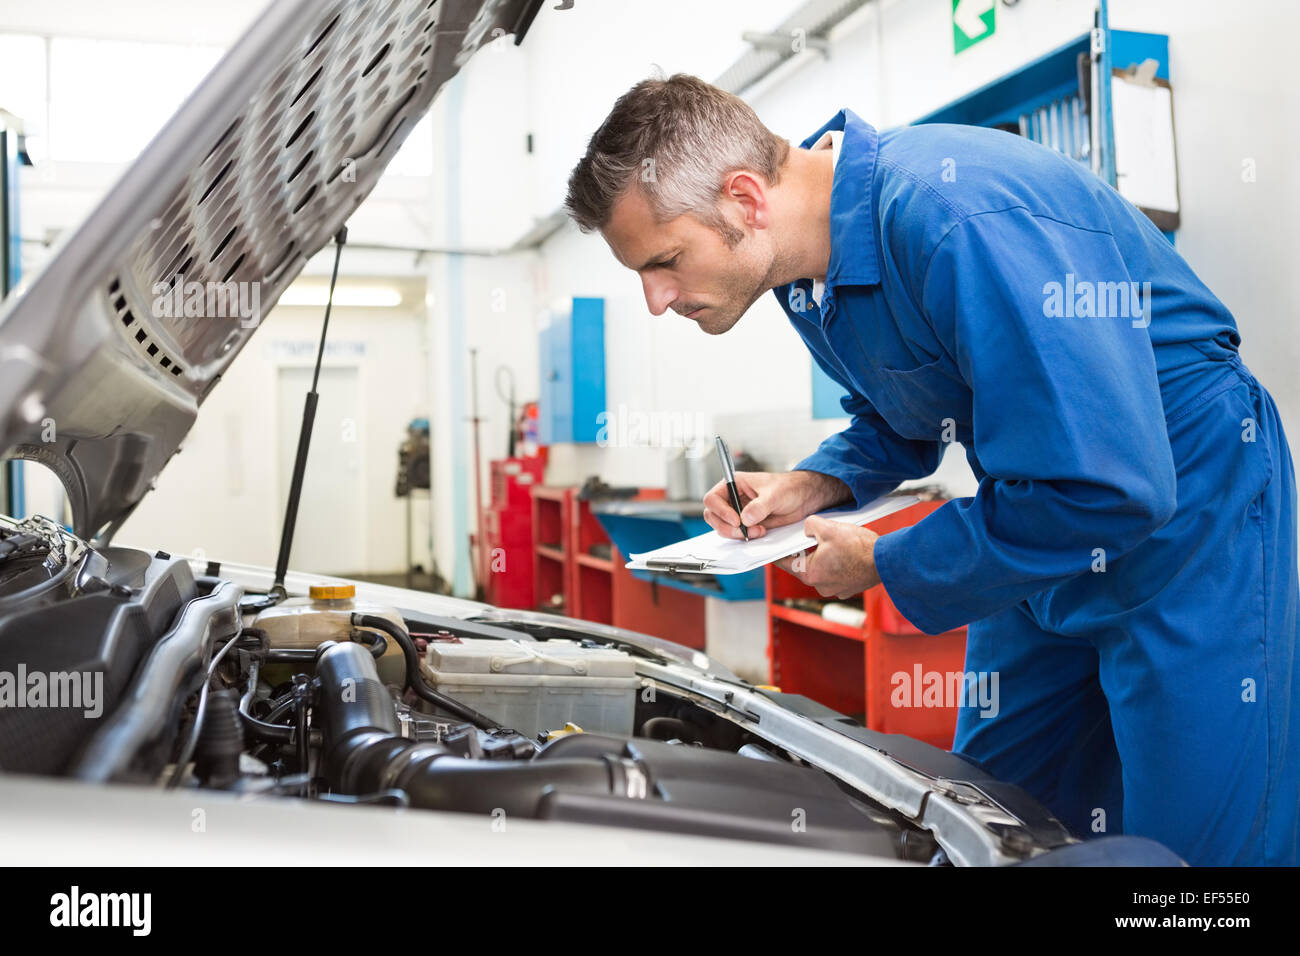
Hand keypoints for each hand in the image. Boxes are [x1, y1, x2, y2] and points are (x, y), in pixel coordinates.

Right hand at [703, 470, 850, 540]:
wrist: (804, 498)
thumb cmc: (789, 487)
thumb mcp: (775, 494)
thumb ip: (759, 506)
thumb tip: (745, 519)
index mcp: (734, 484)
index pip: (713, 498)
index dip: (720, 511)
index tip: (736, 520)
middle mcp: (733, 498)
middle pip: (713, 516)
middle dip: (727, 527)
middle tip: (745, 531)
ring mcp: (738, 512)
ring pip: (723, 527)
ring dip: (737, 534)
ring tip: (758, 531)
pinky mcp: (747, 525)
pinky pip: (737, 535)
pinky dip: (744, 538)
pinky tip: (759, 533)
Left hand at [776, 515, 880, 598]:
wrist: (887, 560)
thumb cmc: (860, 548)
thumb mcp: (828, 528)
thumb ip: (810, 525)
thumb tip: (806, 529)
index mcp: (810, 574)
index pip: (786, 562)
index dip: (780, 552)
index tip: (775, 547)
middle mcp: (821, 586)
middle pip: (804, 565)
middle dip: (807, 551)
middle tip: (814, 538)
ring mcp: (835, 589)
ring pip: (821, 570)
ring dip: (823, 558)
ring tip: (835, 545)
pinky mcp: (848, 588)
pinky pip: (835, 574)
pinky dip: (836, 565)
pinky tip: (845, 554)